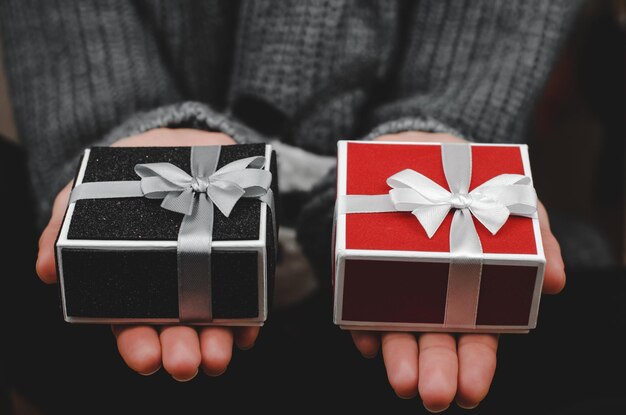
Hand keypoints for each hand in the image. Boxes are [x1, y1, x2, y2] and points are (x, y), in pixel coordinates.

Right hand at [36, 128, 260, 380]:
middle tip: (185, 362)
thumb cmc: (123, 181)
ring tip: (218, 353)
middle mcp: (172, 292)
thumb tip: (44, 268)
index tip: (146, 358)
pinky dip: (249, 317)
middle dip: (180, 351)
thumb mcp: (83, 197)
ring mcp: (208, 278)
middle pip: (175, 332)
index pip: (132, 326)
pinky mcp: (241, 261)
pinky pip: (247, 295)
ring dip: (217, 342)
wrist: (170, 147)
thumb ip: (62, 229)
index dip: (137, 345)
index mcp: (133, 287)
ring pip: (213, 322)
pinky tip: (248, 331)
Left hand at [350, 131, 565, 411]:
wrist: (419, 152)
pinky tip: (365, 340)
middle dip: (436, 370)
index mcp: (472, 294)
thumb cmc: (472, 183)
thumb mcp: (510, 200)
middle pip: (436, 344)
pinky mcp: (360, 272)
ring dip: (399, 357)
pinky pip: (358, 303)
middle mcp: (433, 300)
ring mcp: (394, 287)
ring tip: (402, 379)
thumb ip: (537, 237)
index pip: (476, 339)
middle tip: (434, 394)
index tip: (470, 387)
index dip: (475, 365)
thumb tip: (557, 281)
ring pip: (397, 331)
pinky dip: (361, 323)